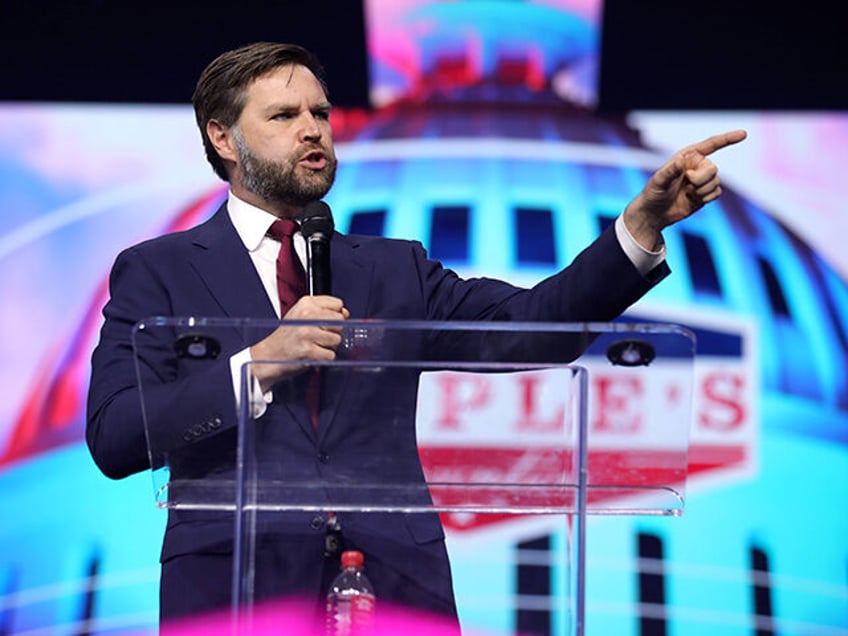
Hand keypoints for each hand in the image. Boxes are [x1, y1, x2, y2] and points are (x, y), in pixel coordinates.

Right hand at [249, 295, 349, 390]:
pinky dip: (324, 358)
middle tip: (318, 336)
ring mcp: (307, 333)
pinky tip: (313, 354)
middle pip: (340, 322)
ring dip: (329, 346)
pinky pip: (330, 354)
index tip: (324, 321)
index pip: (338, 305)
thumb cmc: (287, 336)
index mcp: (306, 303)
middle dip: (333, 331)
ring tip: (314, 345)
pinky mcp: (308, 350)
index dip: (335, 315)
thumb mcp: (302, 314)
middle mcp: (307, 315)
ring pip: (337, 339)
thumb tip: (346, 314)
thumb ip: (324, 311)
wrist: (269, 355)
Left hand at [623, 129, 746, 249]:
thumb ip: (669, 171)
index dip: (728, 139)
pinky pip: (717, 193)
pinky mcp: (706, 193)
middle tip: (686, 184)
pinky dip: (706, 198)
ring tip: (686, 193)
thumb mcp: (658, 181)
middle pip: (714, 168)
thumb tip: (681, 161)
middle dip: (701, 179)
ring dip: (701, 191)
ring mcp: (703, 180)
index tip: (744, 134)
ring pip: (716, 182)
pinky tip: (693, 199)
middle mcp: (698, 166)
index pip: (711, 144)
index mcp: (687, 156)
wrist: (655, 213)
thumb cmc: (653, 193)